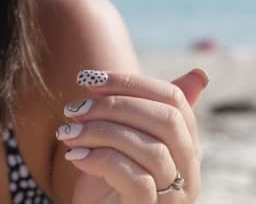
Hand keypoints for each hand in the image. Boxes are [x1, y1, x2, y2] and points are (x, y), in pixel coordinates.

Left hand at [56, 69, 208, 203]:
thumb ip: (143, 112)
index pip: (174, 99)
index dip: (130, 83)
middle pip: (167, 120)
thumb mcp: (124, 141)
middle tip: (75, 108)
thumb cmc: (108, 181)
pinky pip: (135, 178)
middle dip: (115, 105)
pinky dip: (100, 159)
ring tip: (68, 132)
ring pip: (152, 148)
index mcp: (185, 147)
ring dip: (100, 131)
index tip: (88, 80)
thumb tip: (196, 73)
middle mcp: (188, 172)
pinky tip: (74, 155)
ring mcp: (173, 196)